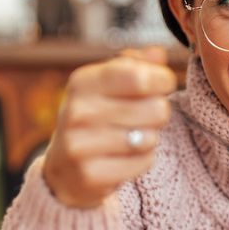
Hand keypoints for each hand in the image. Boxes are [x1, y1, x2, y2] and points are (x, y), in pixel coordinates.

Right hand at [43, 46, 176, 207]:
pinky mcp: (90, 175)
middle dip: (159, 113)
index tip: (164, 84)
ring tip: (132, 137)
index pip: (138, 76)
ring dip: (149, 138)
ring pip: (150, 138)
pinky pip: (142, 163)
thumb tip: (158, 54)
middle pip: (154, 109)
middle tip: (145, 117)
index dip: (162, 80)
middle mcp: (77, 112)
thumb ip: (135, 65)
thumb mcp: (107, 84)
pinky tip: (125, 157)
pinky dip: (142, 160)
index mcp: (82, 82)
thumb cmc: (94, 118)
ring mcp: (80, 145)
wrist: (64, 168)